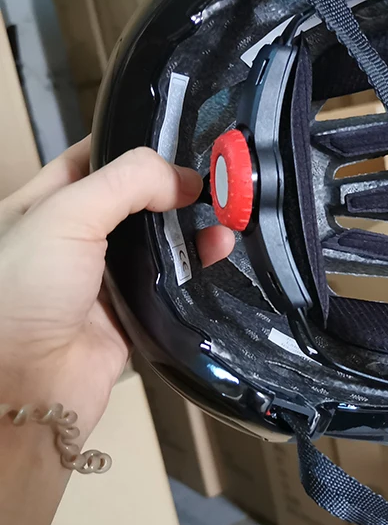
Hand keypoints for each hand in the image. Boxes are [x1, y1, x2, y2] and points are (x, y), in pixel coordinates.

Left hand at [0, 137, 233, 437]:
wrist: (24, 385)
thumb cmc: (23, 291)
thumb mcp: (66, 215)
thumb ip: (128, 183)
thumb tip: (186, 179)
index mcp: (42, 206)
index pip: (93, 160)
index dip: (133, 145)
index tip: (180, 139)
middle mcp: (72, 240)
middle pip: (133, 201)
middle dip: (174, 189)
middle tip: (218, 179)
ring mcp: (102, 278)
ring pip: (158, 243)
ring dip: (192, 228)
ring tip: (228, 216)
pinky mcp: (130, 314)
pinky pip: (172, 285)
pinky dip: (197, 268)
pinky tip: (219, 252)